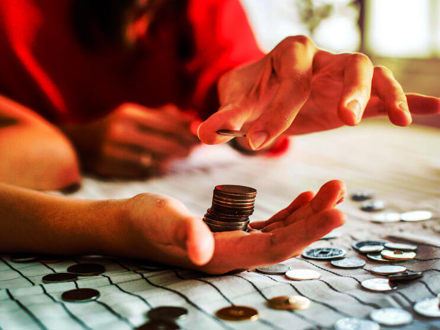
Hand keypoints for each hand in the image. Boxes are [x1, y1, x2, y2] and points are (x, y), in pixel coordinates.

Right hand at [63, 103, 199, 177]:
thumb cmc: (115, 128)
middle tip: (196, 149)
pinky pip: (142, 171)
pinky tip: (165, 166)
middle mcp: (121, 131)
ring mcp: (115, 151)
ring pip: (154, 158)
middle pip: (163, 142)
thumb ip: (163, 116)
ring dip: (172, 158)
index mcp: (129, 114)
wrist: (79, 144)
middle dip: (183, 146)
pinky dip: (156, 168)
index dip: (186, 131)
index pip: (166, 123)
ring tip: (184, 155)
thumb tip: (193, 118)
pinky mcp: (111, 168)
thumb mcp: (134, 115)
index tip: (201, 135)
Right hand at [111, 180, 345, 273]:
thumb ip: (182, 232)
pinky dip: (290, 212)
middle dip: (317, 219)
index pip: (275, 248)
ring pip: (282, 232)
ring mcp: (236, 245)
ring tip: (332, 190)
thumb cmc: (144, 221)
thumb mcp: (161, 220)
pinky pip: (270, 224)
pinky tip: (305, 199)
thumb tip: (200, 251)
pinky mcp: (233, 233)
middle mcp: (236, 255)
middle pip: (286, 240)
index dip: (307, 233)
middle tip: (340, 192)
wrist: (132, 223)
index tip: (337, 214)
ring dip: (309, 213)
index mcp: (224, 256)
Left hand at [198, 36, 439, 148]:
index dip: (275, 111)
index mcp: (290, 55)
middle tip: (344, 120)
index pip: (291, 80)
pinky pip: (387, 92)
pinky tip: (433, 111)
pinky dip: (409, 99)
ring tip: (399, 119)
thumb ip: (224, 119)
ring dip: (387, 94)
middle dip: (349, 90)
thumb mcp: (237, 105)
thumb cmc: (252, 94)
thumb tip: (201, 133)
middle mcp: (322, 58)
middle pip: (347, 63)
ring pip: (374, 73)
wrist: (265, 89)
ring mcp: (341, 74)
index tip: (259, 143)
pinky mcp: (354, 94)